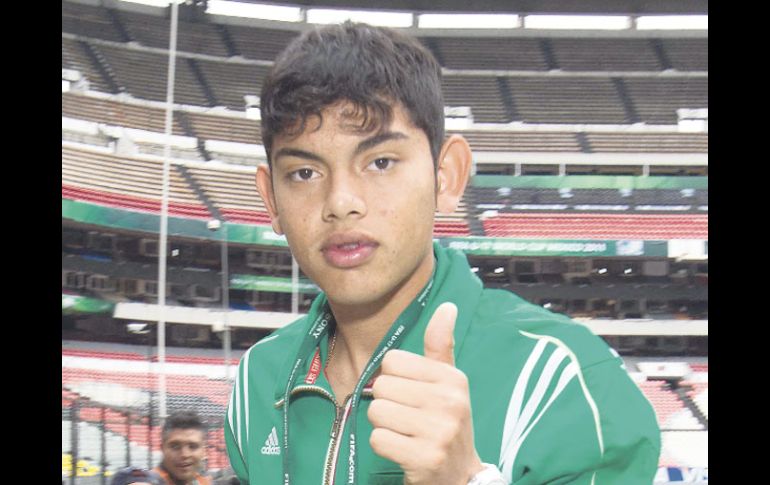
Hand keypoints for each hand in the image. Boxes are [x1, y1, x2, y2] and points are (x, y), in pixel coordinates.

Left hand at [368, 302, 483, 484]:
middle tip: (409, 417)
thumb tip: (447, 307)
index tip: (412, 394)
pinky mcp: (423, 458)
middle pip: (381, 386)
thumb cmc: (448, 421)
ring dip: (384, 425)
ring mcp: (438, 432)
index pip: (393, 360)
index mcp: (453, 378)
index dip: (394, 378)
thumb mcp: (449, 382)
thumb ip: (440, 346)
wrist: (460, 475)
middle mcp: (449, 402)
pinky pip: (377, 439)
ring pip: (376, 412)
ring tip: (406, 432)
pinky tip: (403, 448)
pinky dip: (384, 445)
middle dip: (387, 403)